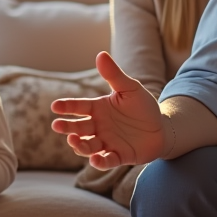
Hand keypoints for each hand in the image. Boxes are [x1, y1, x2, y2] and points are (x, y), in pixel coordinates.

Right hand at [50, 51, 166, 169]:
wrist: (162, 128)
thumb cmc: (143, 106)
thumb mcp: (130, 88)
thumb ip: (114, 75)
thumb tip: (101, 54)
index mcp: (98, 108)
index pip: (79, 106)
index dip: (67, 107)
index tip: (55, 106)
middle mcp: (98, 126)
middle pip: (78, 128)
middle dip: (67, 127)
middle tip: (57, 126)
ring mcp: (107, 142)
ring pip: (88, 146)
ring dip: (80, 145)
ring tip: (74, 141)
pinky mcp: (118, 156)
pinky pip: (107, 160)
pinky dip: (100, 162)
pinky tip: (95, 160)